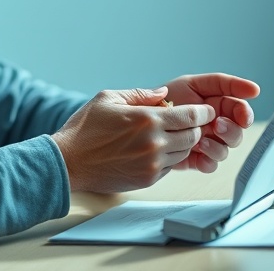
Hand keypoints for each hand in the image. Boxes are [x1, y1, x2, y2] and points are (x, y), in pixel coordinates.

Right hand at [51, 86, 214, 192]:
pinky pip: (170, 167)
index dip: (203, 112)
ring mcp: (152, 164)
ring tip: (168, 135)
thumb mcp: (108, 99)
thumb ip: (140, 94)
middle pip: (193, 135)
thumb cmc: (84, 129)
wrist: (68, 162)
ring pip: (184, 153)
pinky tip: (154, 150)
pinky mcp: (147, 179)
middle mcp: (154, 143)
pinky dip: (168, 158)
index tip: (205, 111)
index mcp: (147, 119)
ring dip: (182, 143)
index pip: (191, 116)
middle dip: (194, 127)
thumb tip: (164, 93)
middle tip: (186, 122)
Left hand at [164, 73, 258, 172]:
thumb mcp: (191, 83)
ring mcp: (205, 142)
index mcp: (215, 104)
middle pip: (237, 132)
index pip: (239, 108)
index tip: (243, 115)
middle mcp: (213, 124)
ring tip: (201, 141)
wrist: (137, 122)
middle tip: (218, 125)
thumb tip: (255, 90)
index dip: (245, 112)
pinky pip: (210, 165)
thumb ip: (222, 83)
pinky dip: (208, 161)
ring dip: (218, 146)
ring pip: (226, 149)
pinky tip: (198, 153)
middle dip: (232, 130)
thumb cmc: (162, 98)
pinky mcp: (194, 158)